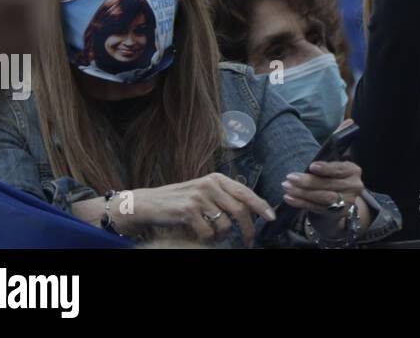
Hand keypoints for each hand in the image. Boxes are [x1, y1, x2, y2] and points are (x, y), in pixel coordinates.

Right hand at [126, 173, 275, 246]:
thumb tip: (251, 210)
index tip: (271, 218)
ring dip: (223, 236)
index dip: (260, 206)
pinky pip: (208, 232)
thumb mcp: (204, 192)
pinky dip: (208, 239)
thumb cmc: (179, 200)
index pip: (246, 192)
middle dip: (248, 228)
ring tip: (214, 236)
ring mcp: (199, 197)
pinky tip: (202, 236)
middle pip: (240, 209)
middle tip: (249, 241)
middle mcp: (210, 185)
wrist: (149, 203)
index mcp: (217, 179)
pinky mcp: (188, 210)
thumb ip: (224, 197)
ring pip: (225, 224)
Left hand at [282, 160, 370, 238]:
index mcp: (353, 170)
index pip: (338, 169)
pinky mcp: (338, 213)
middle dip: (307, 182)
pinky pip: (317, 208)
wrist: (340, 199)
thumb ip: (324, 168)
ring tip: (287, 188)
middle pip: (329, 185)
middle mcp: (354, 186)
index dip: (325, 168)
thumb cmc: (332, 178)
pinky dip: (301, 203)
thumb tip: (307, 169)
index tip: (311, 166)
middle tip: (290, 178)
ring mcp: (348, 202)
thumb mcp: (333, 169)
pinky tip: (289, 198)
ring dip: (302, 193)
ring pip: (323, 198)